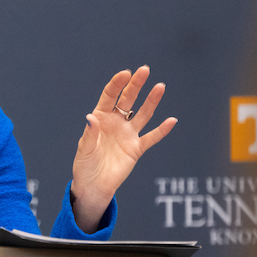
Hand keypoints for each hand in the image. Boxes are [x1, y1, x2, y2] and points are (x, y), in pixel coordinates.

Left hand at [71, 66, 176, 232]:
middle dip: (136, 85)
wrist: (94, 186)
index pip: (110, 97)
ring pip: (142, 114)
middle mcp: (116, 123)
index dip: (117, 84)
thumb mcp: (84, 150)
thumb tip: (91, 118)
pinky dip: (162, 130)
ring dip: (151, 101)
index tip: (125, 73)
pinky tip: (171, 120)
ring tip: (160, 86)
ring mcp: (128, 135)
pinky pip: (151, 138)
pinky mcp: (136, 149)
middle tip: (144, 70)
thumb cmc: (85, 166)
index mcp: (100, 119)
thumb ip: (90, 135)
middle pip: (128, 100)